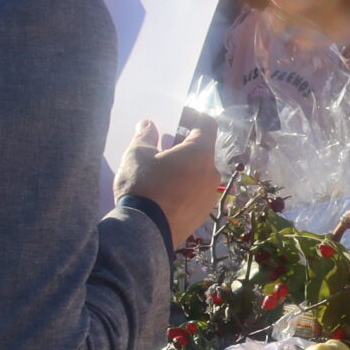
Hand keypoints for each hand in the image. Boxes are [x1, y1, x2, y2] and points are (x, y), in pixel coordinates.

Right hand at [117, 120, 218, 246]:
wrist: (146, 233)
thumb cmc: (143, 187)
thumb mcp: (137, 155)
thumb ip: (145, 136)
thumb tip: (148, 125)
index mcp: (200, 153)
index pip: (207, 124)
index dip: (193, 116)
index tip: (178, 116)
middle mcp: (212, 173)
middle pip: (202, 150)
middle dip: (184, 143)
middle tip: (163, 145)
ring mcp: (210, 195)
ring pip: (200, 172)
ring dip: (185, 166)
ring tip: (162, 170)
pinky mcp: (203, 213)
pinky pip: (197, 192)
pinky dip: (185, 186)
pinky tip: (166, 192)